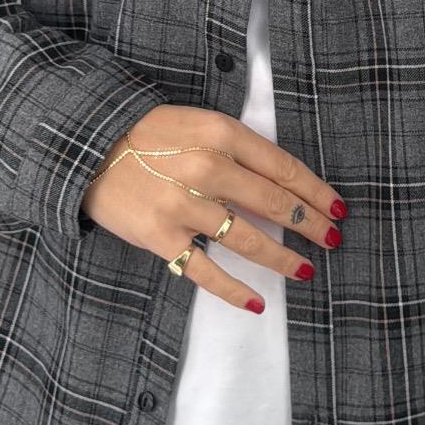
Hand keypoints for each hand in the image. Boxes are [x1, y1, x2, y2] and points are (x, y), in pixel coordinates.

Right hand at [82, 104, 346, 311]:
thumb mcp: (198, 122)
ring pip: (248, 240)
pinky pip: (206, 271)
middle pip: (274, 203)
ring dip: (283, 259)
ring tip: (306, 269)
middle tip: (332, 239)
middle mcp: (208, 168)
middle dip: (310, 225)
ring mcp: (184, 205)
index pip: (283, 168)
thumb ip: (238, 147)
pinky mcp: (162, 237)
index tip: (337, 208)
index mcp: (221, 134)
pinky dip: (234, 291)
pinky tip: (257, 302)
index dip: (315, 191)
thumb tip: (281, 180)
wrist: (87, 146)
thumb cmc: (148, 132)